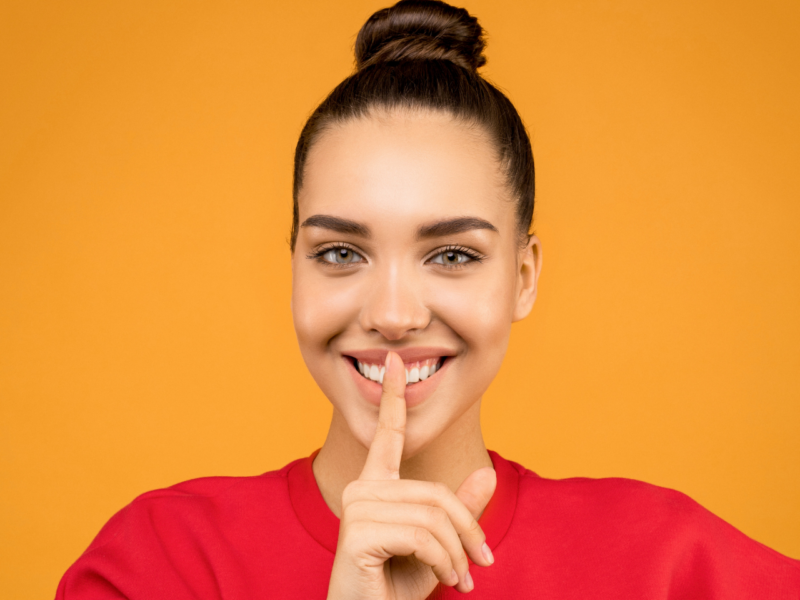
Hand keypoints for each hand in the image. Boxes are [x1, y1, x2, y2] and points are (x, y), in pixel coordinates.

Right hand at [326, 352, 496, 599]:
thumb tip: (489, 472)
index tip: (394, 363)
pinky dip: (443, 562)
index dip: (391, 398)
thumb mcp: (439, 547)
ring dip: (456, 553)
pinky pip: (422, 536)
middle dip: (467, 531)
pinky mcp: (357, 533)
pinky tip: (442, 580)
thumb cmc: (397, 586)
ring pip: (433, 515)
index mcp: (376, 487)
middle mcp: (360, 490)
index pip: (387, 436)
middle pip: (435, 492)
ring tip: (458, 579)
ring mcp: (355, 510)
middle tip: (478, 567)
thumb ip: (460, 510)